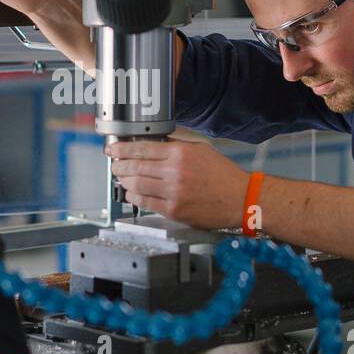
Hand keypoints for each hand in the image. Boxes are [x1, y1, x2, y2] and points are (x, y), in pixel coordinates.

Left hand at [104, 137, 248, 229]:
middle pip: (135, 166)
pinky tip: (131, 193)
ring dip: (124, 181)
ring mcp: (173, 192)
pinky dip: (134, 197)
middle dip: (119, 165)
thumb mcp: (201, 150)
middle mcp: (174, 172)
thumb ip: (177, 146)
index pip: (142, 148)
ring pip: (136, 185)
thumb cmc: (223, 175)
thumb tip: (154, 144)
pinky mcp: (174, 210)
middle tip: (114, 164)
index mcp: (180, 153)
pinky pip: (145, 203)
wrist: (240, 199)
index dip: (122, 148)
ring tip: (121, 178)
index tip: (113, 149)